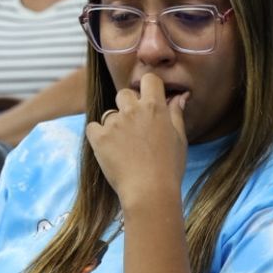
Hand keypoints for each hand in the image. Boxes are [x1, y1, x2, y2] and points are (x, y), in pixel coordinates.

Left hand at [85, 73, 188, 208]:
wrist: (150, 192)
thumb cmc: (169, 169)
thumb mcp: (179, 139)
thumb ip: (176, 114)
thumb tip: (179, 96)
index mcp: (155, 108)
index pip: (149, 79)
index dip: (148, 88)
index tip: (148, 100)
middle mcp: (133, 110)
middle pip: (124, 94)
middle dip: (127, 106)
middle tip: (134, 128)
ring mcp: (114, 123)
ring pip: (109, 114)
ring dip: (114, 125)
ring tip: (124, 147)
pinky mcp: (99, 138)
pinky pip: (93, 128)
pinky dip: (98, 136)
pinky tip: (109, 150)